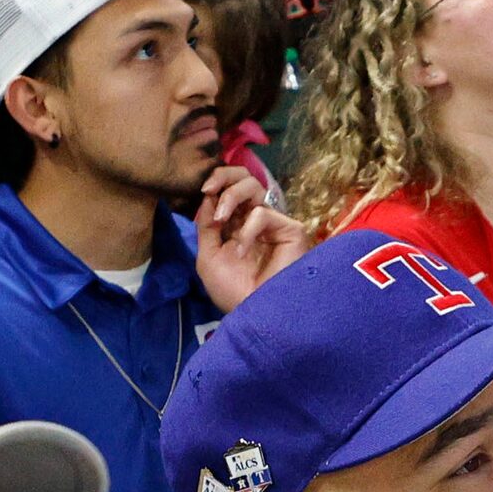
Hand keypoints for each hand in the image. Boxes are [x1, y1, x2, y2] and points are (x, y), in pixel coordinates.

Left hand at [192, 166, 309, 311]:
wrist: (256, 315)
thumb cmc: (234, 292)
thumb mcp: (209, 257)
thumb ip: (206, 226)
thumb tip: (207, 196)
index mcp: (236, 225)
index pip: (228, 189)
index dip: (216, 183)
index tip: (203, 191)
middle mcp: (254, 220)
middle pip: (244, 177)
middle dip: (224, 176)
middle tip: (209, 188)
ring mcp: (273, 223)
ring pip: (254, 186)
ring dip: (231, 196)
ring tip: (221, 219)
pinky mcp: (289, 229)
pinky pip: (262, 213)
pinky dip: (247, 230)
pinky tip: (243, 252)